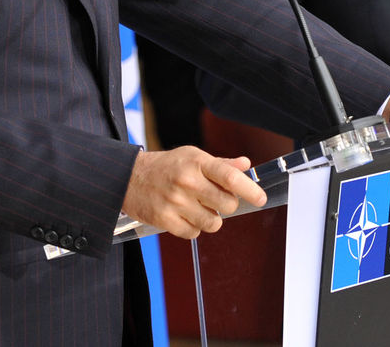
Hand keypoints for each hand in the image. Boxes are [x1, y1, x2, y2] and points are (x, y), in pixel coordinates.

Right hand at [121, 148, 267, 239]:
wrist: (128, 177)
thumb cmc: (166, 166)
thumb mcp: (192, 156)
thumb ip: (221, 164)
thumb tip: (246, 165)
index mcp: (197, 162)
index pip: (230, 177)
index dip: (250, 190)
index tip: (261, 198)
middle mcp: (187, 181)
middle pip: (227, 205)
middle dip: (227, 206)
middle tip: (215, 199)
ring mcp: (175, 202)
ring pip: (213, 223)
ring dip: (211, 219)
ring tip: (198, 207)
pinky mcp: (164, 220)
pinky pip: (194, 233)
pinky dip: (193, 228)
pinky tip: (183, 215)